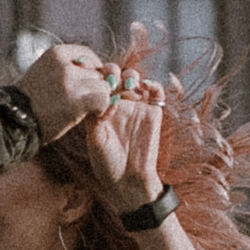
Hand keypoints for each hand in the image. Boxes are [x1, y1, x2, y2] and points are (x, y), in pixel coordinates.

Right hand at [20, 42, 115, 138]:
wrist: (12, 122)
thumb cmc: (30, 103)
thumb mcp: (45, 74)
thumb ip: (71, 69)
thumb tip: (109, 69)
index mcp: (56, 53)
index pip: (89, 55)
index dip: (91, 72)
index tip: (82, 86)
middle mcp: (64, 63)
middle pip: (97, 73)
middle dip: (93, 88)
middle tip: (79, 103)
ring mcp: (70, 81)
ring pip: (103, 86)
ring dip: (97, 100)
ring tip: (81, 110)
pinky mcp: (77, 100)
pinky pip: (103, 99)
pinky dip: (101, 109)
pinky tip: (89, 115)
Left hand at [83, 69, 167, 212]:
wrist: (129, 179)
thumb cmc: (106, 162)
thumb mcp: (95, 139)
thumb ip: (96, 118)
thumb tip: (106, 97)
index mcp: (99, 106)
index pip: (96, 82)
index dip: (95, 74)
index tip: (94, 75)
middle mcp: (116, 103)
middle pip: (115, 75)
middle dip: (112, 71)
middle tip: (112, 78)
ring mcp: (135, 105)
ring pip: (134, 78)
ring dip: (131, 75)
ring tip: (128, 84)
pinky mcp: (153, 111)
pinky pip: (155, 91)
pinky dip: (152, 84)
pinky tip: (145, 87)